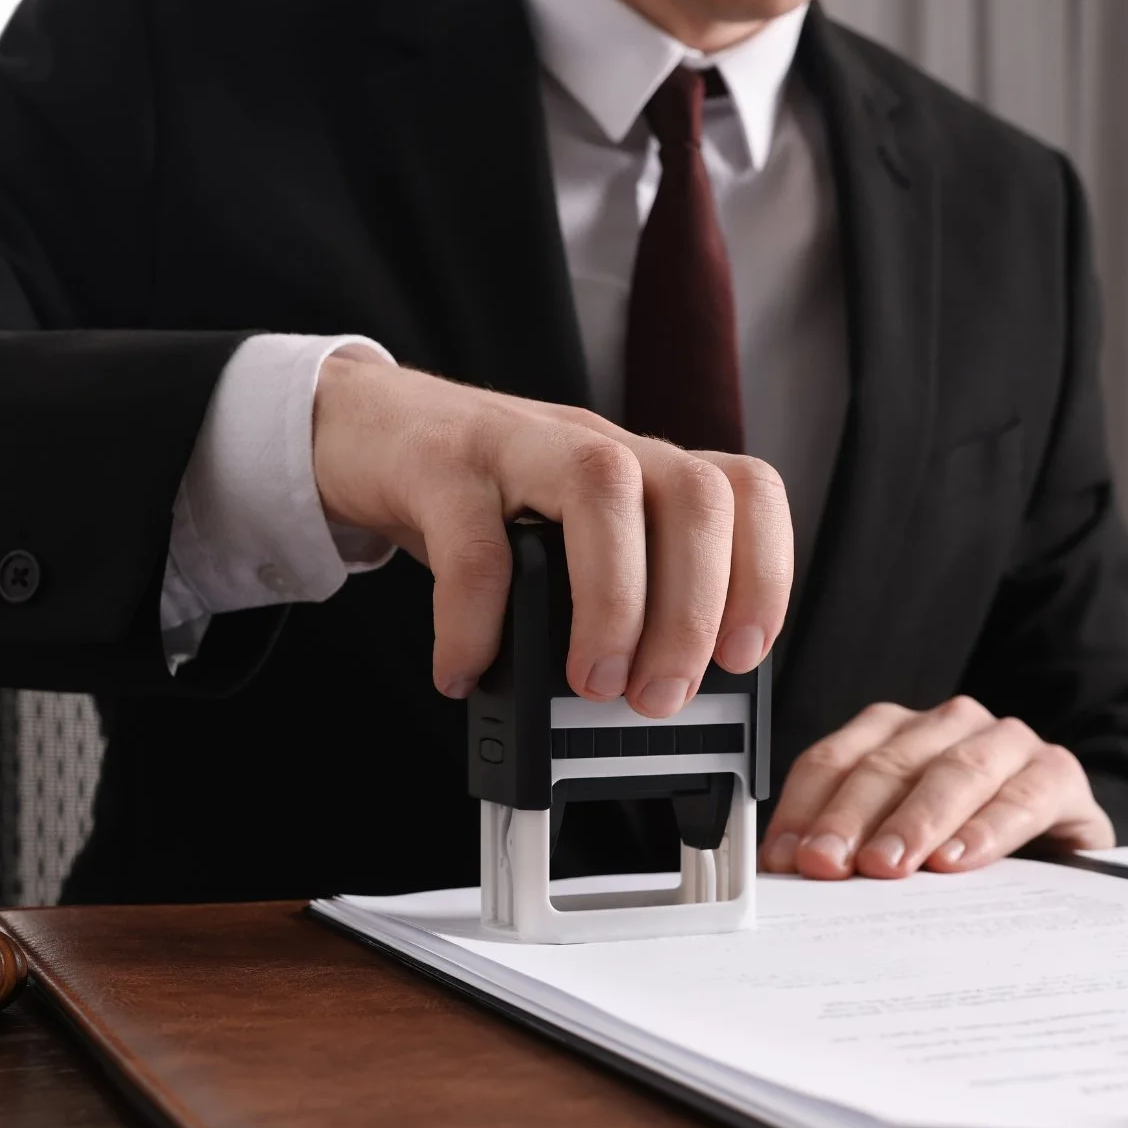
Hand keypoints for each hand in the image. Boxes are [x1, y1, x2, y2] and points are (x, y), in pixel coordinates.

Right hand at [312, 356, 793, 713]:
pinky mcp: (441, 465)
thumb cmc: (478, 505)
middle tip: (659, 695)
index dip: (762, 572)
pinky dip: (477, 623)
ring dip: (614, 603)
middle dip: (692, 612)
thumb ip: (611, 600)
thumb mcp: (563, 543)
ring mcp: (520, 446)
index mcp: (639, 471)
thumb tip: (650, 696)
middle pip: (692, 495)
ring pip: (604, 489)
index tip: (741, 656)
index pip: (742, 490)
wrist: (364, 430)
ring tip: (590, 684)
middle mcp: (594, 447)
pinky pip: (473, 542)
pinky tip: (464, 670)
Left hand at [759, 697, 1114, 878]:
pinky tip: (960, 859)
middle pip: (885, 765)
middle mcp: (945, 726)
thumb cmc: (962, 847)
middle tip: (826, 865)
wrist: (1059, 853)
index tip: (786, 858)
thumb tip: (789, 875)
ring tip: (888, 866)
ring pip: (952, 771)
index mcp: (892, 732)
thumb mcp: (898, 848)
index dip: (804, 809)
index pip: (833, 761)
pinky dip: (988, 828)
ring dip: (915, 821)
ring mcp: (1005, 742)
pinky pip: (1023, 794)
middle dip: (850, 818)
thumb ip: (847, 852)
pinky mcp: (1057, 773)